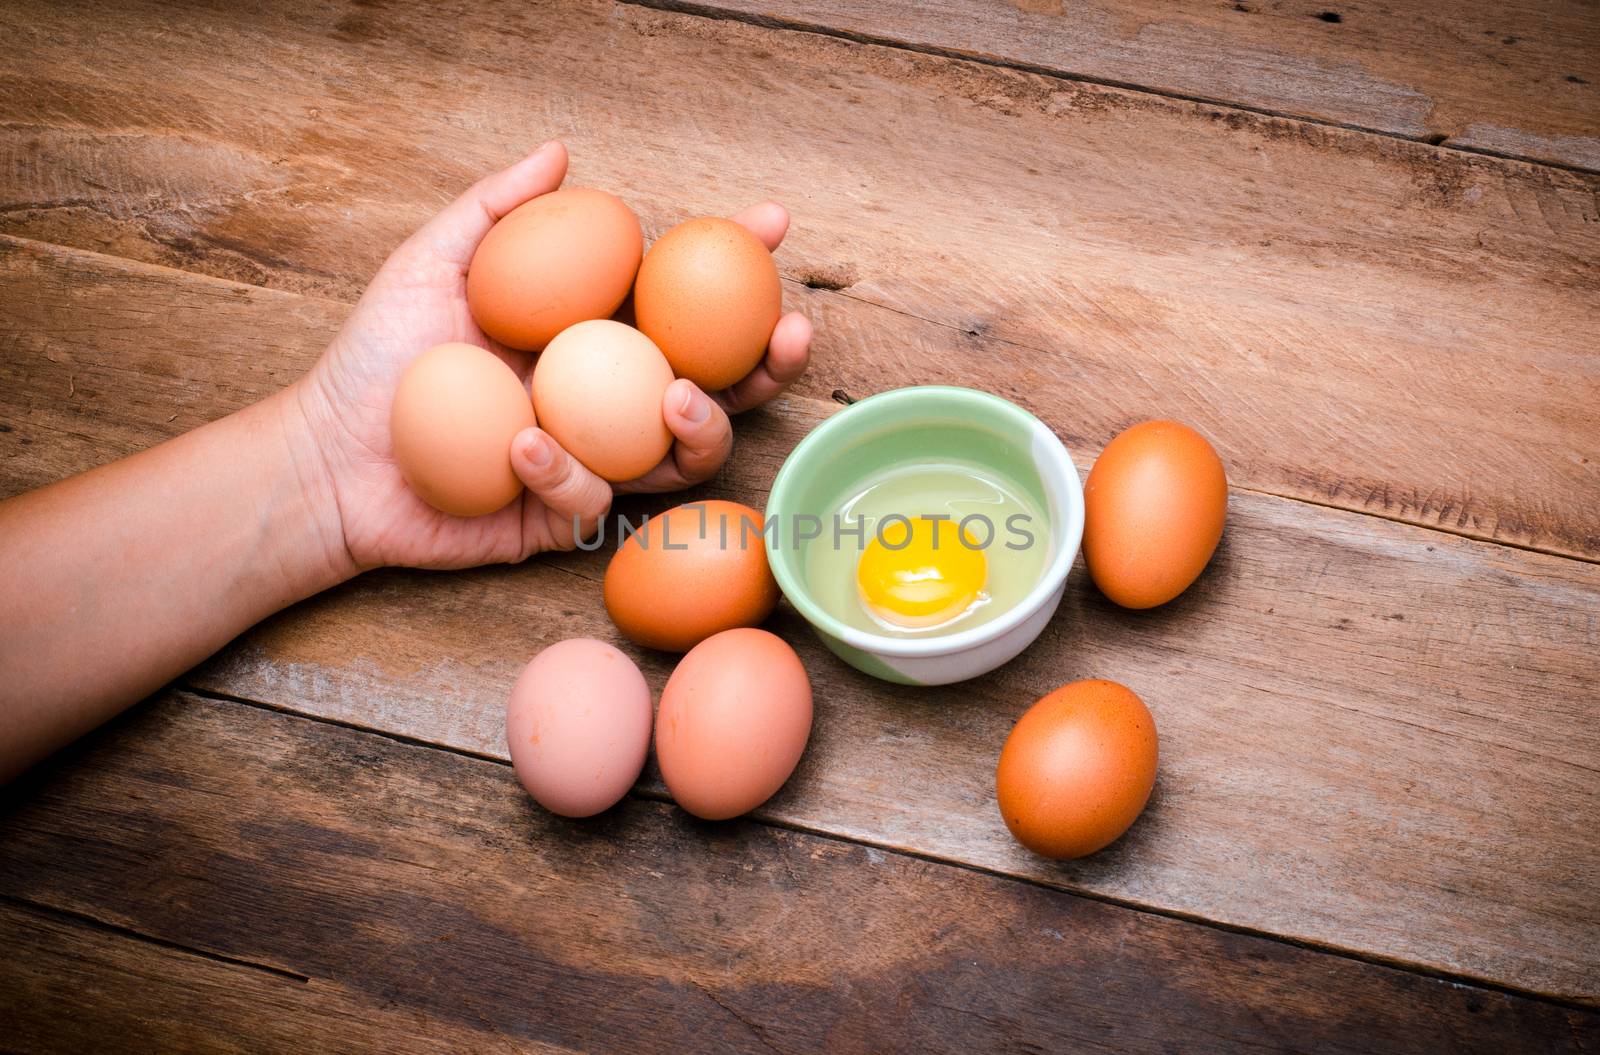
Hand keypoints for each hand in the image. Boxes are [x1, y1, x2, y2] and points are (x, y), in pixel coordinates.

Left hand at [291, 141, 812, 571]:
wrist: (329, 459)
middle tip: (788, 334)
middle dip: (767, 363)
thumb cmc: (377, 360)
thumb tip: (562, 152)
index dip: (736, 262)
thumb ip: (497, 210)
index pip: (680, 297)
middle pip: (715, 382)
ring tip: (675, 397)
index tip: (770, 225)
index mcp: (591, 335)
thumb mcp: (432, 264)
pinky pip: (596, 498)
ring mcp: (595, 459)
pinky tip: (522, 445)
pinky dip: (566, 469)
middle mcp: (607, 397)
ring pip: (685, 453)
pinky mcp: (566, 516)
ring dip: (701, 425)